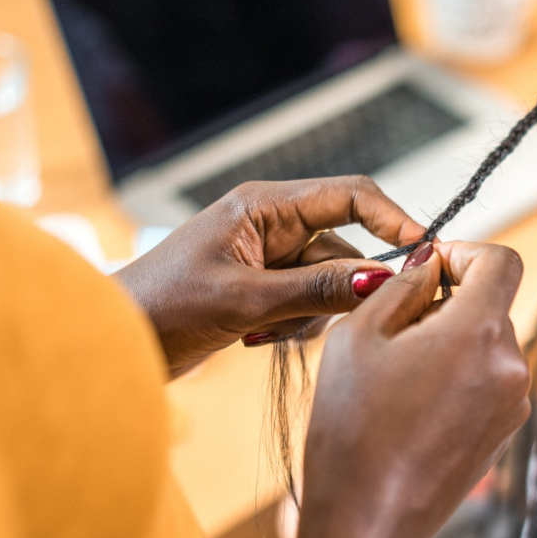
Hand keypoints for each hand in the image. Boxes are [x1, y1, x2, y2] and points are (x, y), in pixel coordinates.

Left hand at [112, 176, 424, 376]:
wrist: (112, 343)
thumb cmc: (163, 307)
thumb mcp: (249, 299)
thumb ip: (321, 289)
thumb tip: (386, 280)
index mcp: (266, 205)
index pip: (352, 194)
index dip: (393, 219)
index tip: (424, 252)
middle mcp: (273, 224)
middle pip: (347, 250)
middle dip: (339, 291)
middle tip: (317, 320)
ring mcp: (270, 258)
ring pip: (332, 285)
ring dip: (312, 316)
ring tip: (265, 333)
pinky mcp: (265, 289)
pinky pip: (311, 305)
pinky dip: (295, 327)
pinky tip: (257, 339)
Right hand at [288, 241, 530, 537]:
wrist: (368, 524)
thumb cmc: (352, 429)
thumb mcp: (358, 336)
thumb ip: (403, 286)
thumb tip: (432, 263)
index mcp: (480, 333)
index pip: (502, 262)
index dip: (465, 253)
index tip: (429, 267)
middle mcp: (512, 366)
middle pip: (492, 305)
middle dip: (447, 303)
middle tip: (391, 330)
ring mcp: (514, 404)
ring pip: (487, 344)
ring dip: (449, 342)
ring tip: (395, 376)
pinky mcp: (506, 432)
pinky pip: (487, 381)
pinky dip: (457, 376)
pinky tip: (412, 406)